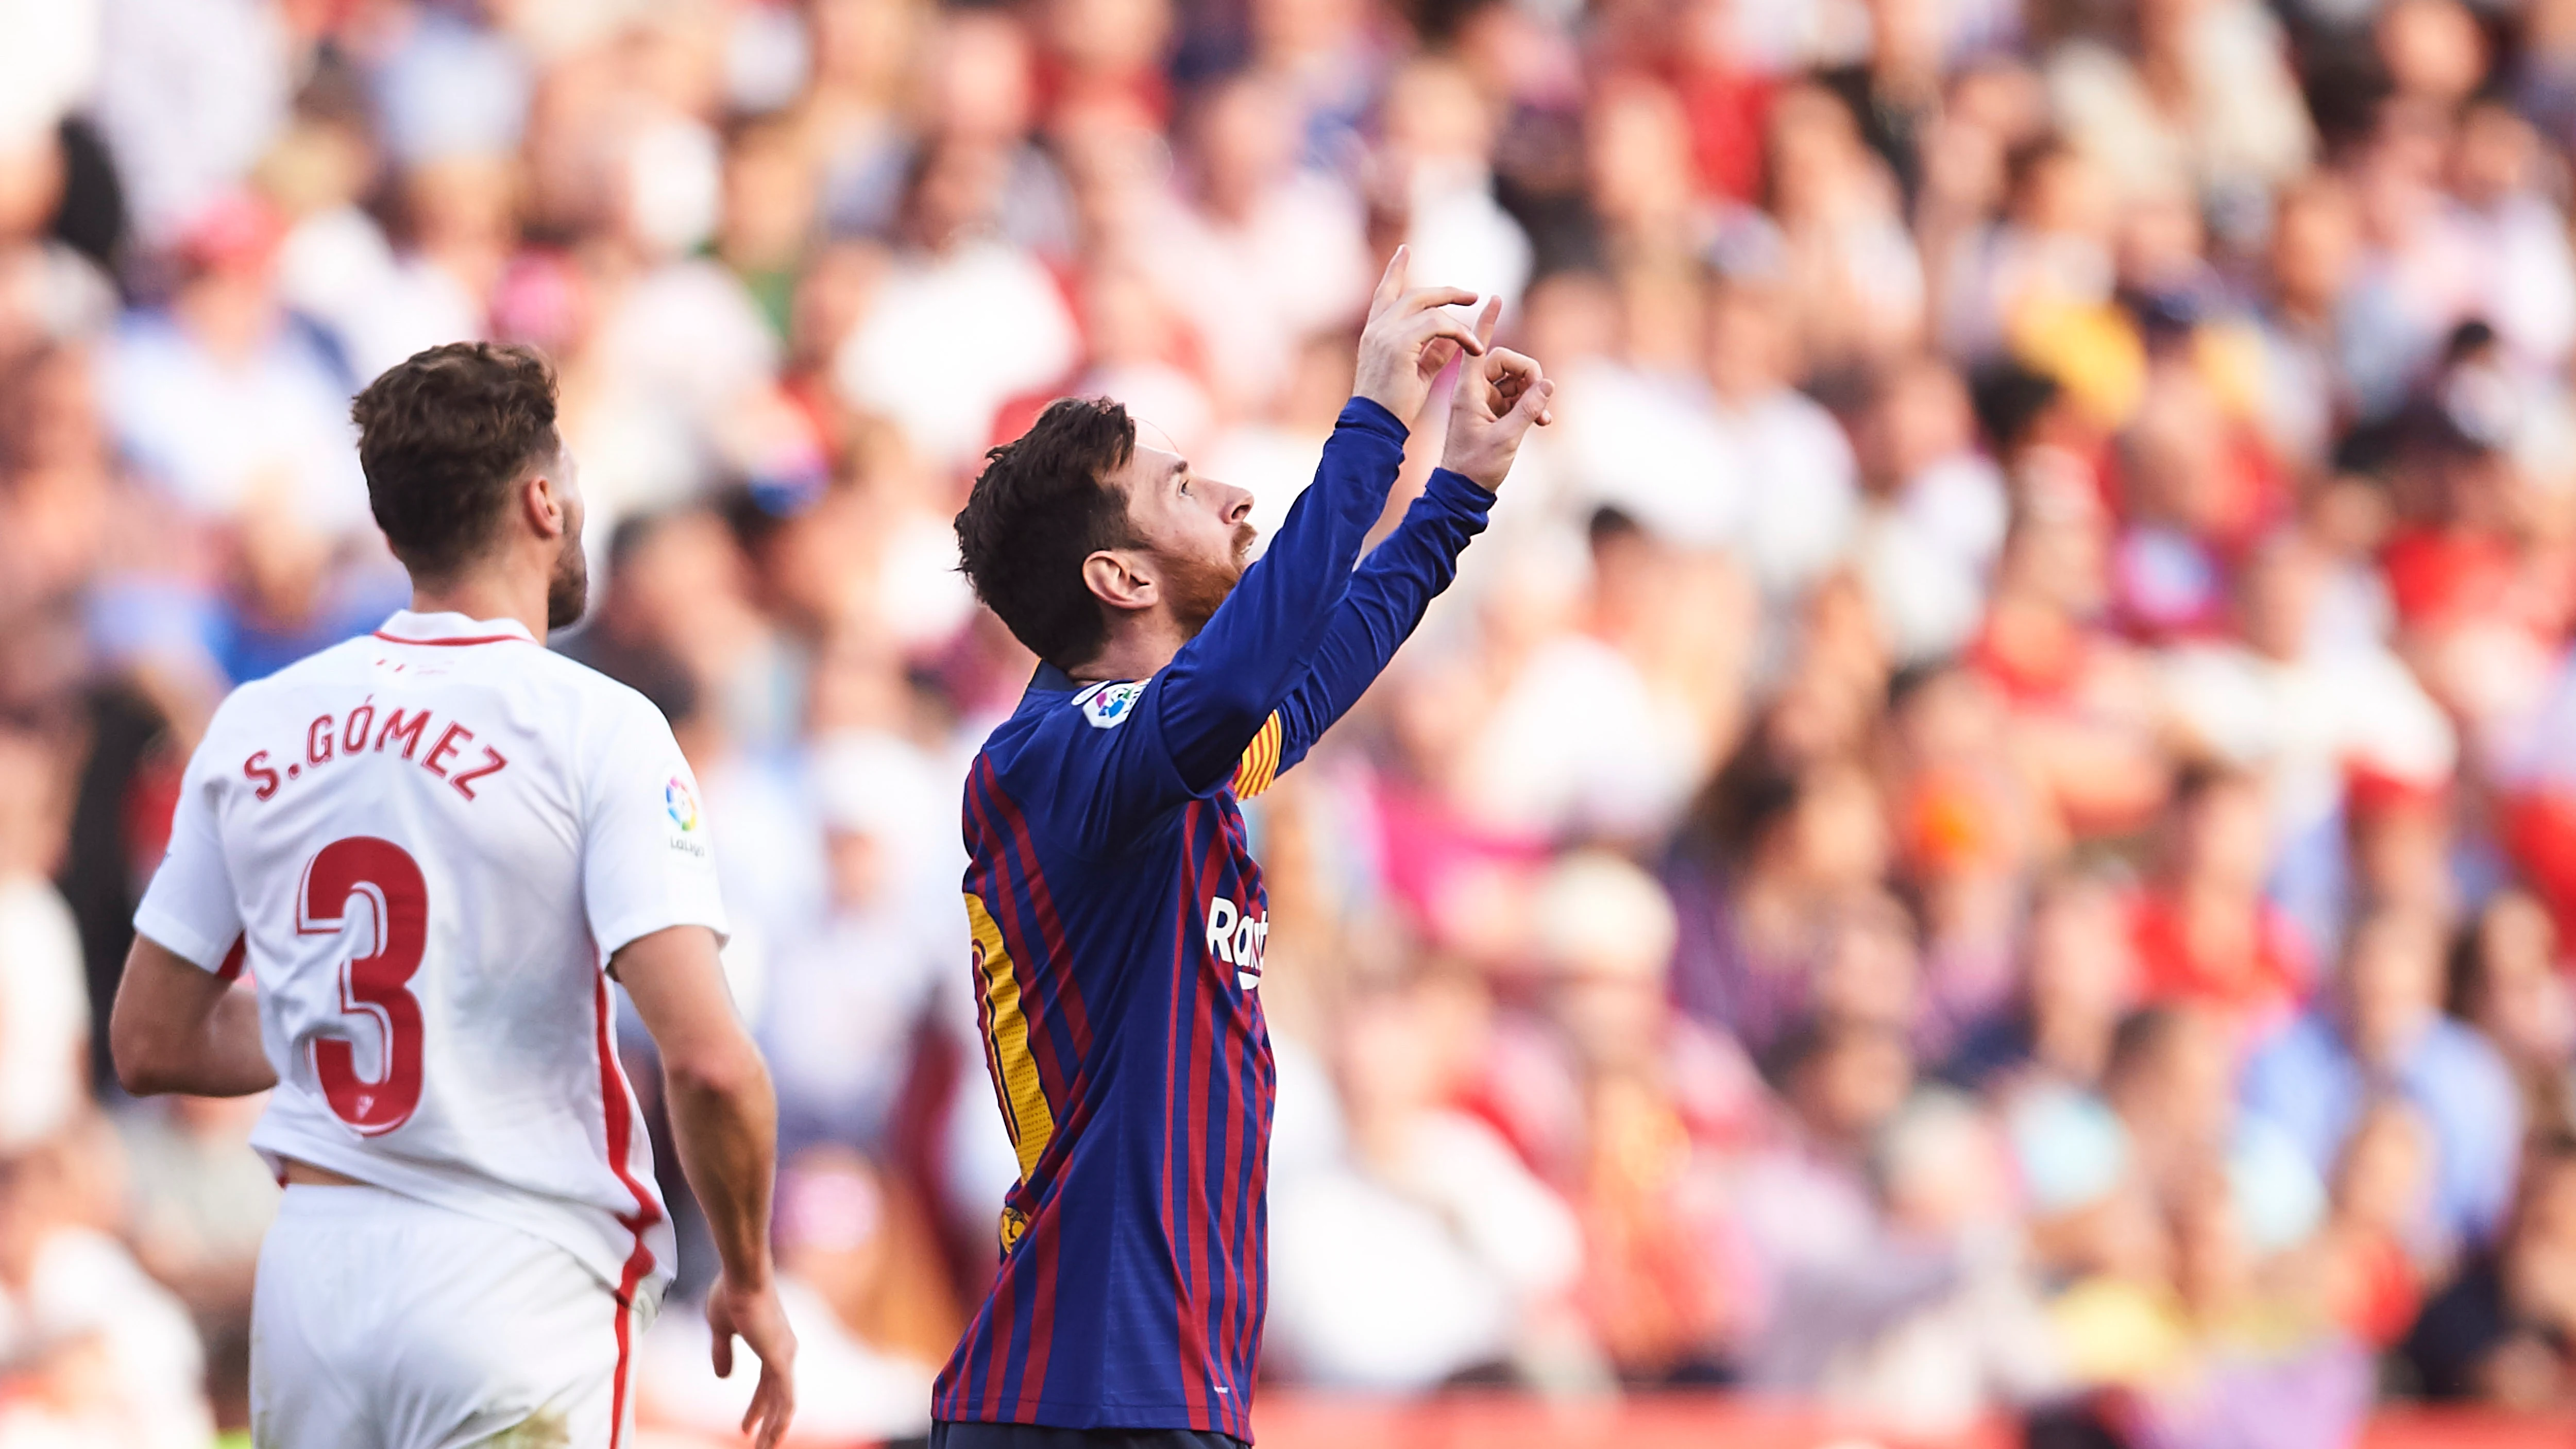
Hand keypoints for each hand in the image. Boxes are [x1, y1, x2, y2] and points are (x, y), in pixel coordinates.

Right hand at [707, 1274, 797, 1448]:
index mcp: (773, 1343)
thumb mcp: (721, 1329)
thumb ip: (723, 1352)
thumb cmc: (730, 1293)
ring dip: (774, 1429)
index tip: (745, 1428)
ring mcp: (785, 1356)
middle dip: (768, 1424)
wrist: (740, 1276)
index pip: (768, 1385)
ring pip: (785, 1403)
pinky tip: (772, 1436)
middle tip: (759, 1446)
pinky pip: (785, 1397)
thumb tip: (722, 1377)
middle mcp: (784, 1351)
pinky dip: (780, 1419)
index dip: (757, 1408)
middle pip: (778, 1397)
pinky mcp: (780, 1359)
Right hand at [1352, 245, 1486, 423]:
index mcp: (1374, 333)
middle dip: (1444, 291)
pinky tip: (1474, 348)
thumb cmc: (1393, 406)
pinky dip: (1460, 334)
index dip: (1395, 270)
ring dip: (1457, 315)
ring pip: (1427, 306)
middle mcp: (1377, 328)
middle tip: (1471, 295)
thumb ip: (1432, 351)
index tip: (1404, 250)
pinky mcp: (1399, 343)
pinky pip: (1437, 324)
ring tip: (1477, 334)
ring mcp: (1385, 333)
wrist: (1375, 426)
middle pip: (1413, 294)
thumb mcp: (1416, 372)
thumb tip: (1453, 337)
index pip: (1384, 292)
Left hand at [1439, 300, 1551, 488]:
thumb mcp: (1506, 438)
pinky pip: (1516, 398)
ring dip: (1533, 393)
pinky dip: (1530, 406)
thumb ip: (1528, 409)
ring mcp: (1484, 402)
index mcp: (1468, 391)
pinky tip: (1542, 422)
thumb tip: (1548, 383)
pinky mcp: (1493, 414)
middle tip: (1541, 398)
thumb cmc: (1476, 466)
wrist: (1462, 492)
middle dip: (1527, 374)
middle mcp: (1474, 392)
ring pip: (1514, 381)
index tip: (1496, 298)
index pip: (1476, 348)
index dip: (1488, 323)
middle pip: (1505, 362)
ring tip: (1543, 419)